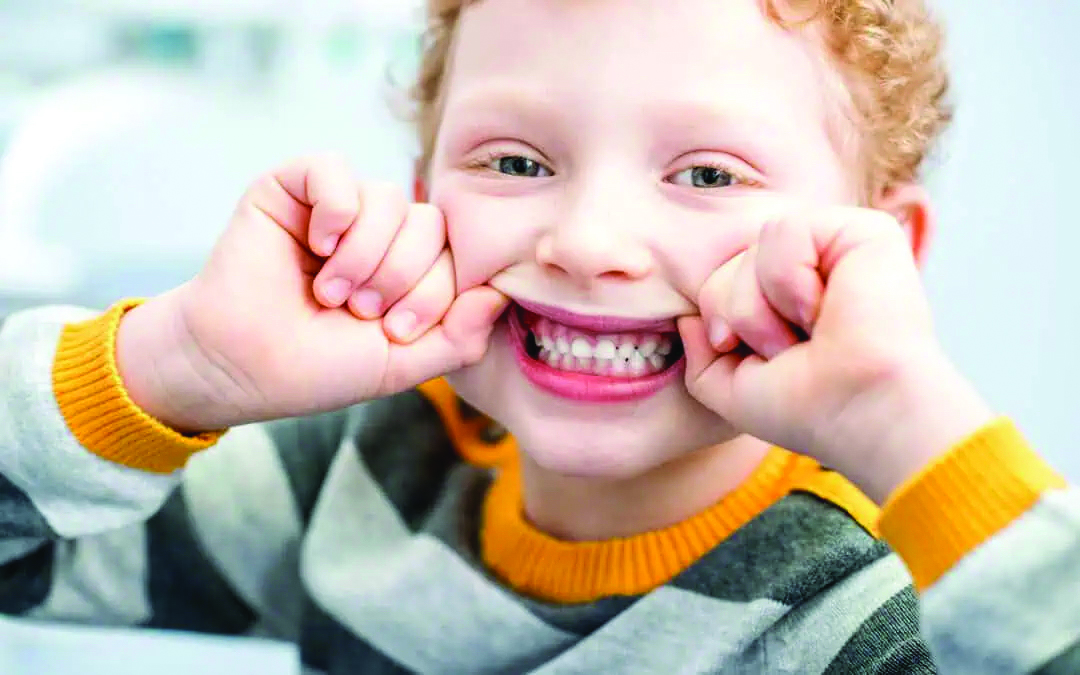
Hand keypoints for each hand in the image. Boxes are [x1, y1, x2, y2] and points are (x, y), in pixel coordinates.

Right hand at [117, 156, 507, 431]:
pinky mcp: (294, 187)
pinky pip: (334, 168)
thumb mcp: (402, 365)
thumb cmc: (317, 368)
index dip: (436, 292)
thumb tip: (500, 294)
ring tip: (330, 292)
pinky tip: (316, 246)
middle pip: (430, 224)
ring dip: (364, 255)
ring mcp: (339, 207)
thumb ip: (459, 337)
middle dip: (401, 277)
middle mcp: (381, 232)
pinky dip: (335, 210)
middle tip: (359, 311)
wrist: (240, 366)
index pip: (459, 254)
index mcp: (412, 270)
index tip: (395, 331)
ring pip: (389, 197)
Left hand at [679, 205, 992, 501]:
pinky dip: (790, 280)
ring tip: (812, 331)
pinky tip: (825, 307)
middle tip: (792, 350)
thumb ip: (700, 354)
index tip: (765, 362)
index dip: (724, 326)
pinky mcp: (863, 230)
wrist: (861, 412)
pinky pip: (783, 232)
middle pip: (726, 267)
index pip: (717, 285)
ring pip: (750, 250)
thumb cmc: (808, 409)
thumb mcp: (732, 388)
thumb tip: (688, 318)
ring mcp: (837, 248)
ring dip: (765, 306)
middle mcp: (813, 270)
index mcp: (788, 301)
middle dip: (741, 317)